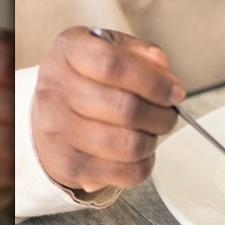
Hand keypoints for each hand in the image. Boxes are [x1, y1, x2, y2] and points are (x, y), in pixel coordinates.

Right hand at [31, 26, 184, 192]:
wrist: (50, 116)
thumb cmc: (88, 80)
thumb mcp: (110, 51)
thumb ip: (140, 54)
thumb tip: (162, 66)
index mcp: (69, 52)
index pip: (112, 64)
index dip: (153, 81)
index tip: (174, 92)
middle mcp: (56, 90)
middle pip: (126, 109)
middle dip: (162, 116)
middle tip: (168, 115)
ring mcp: (58, 131)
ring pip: (130, 145)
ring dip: (154, 141)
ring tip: (151, 132)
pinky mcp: (70, 166)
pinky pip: (128, 172)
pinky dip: (145, 164)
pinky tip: (139, 152)